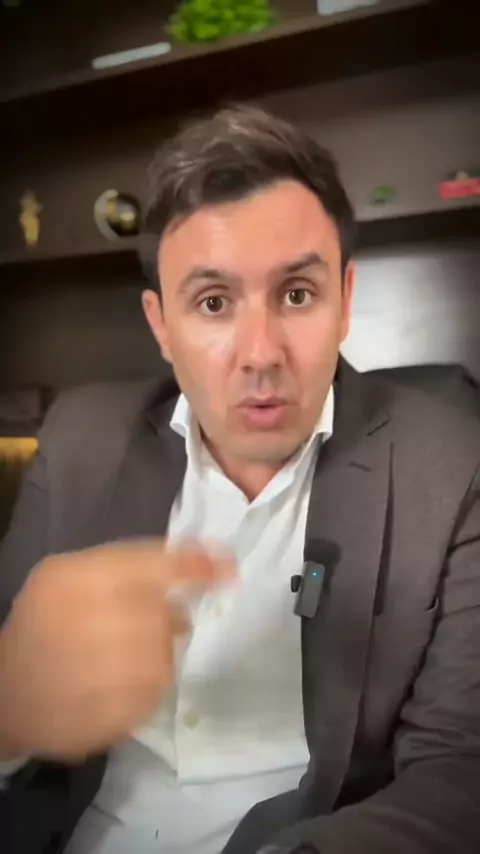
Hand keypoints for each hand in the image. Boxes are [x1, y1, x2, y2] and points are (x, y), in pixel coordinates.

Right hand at [0, 539, 231, 760]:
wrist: (7, 691)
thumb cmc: (45, 623)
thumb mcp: (71, 576)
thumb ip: (131, 565)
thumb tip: (199, 565)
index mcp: (74, 580)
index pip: (150, 567)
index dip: (195, 566)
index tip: (228, 567)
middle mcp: (85, 622)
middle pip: (161, 616)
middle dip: (167, 619)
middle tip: (161, 623)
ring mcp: (94, 677)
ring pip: (162, 658)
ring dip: (160, 653)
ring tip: (135, 653)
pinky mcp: (105, 718)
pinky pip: (153, 696)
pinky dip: (149, 685)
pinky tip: (125, 680)